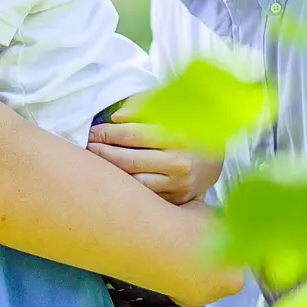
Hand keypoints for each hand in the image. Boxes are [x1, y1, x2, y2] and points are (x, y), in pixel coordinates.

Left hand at [86, 117, 222, 203]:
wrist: (217, 158)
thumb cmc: (188, 128)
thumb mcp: (172, 109)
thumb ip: (145, 106)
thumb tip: (117, 117)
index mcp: (180, 136)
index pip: (134, 135)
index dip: (108, 133)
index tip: (93, 131)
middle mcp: (181, 164)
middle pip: (129, 161)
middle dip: (103, 154)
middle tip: (88, 147)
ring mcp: (179, 186)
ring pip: (133, 184)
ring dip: (111, 173)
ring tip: (96, 163)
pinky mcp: (177, 200)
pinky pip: (144, 196)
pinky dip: (126, 187)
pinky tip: (114, 177)